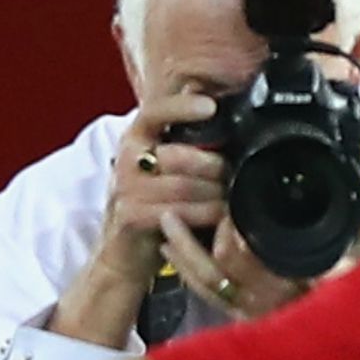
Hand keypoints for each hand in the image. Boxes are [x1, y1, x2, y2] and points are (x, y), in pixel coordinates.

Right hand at [96, 93, 227, 283]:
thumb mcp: (169, 168)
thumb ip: (189, 142)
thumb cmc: (157, 205)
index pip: (156, 112)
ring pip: (185, 186)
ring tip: (230, 201)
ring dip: (216, 196)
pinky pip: (179, 212)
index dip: (183, 107)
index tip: (211, 106)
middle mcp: (127, 158)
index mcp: (137, 138)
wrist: (126, 252)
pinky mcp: (130, 215)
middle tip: (233, 179)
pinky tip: (218, 218)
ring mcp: (125, 187)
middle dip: (217, 168)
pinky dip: (205, 216)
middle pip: (182, 155)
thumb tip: (222, 111)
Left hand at [157, 198, 359, 318]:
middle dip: (197, 237)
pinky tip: (171, 249)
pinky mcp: (246, 318)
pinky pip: (209, 294)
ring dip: (183, 250)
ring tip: (167, 220)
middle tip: (182, 202)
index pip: (252, 259)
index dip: (234, 234)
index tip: (228, 207)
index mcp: (297, 284)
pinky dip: (187, 270)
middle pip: (220, 269)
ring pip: (207, 281)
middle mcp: (271, 303)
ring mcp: (256, 313)